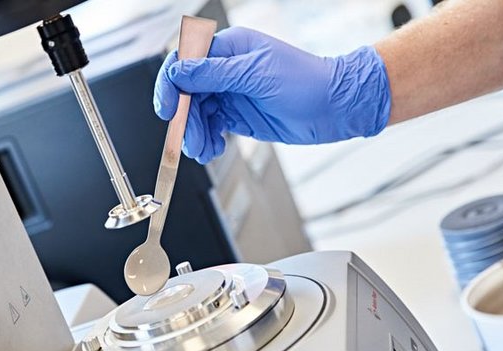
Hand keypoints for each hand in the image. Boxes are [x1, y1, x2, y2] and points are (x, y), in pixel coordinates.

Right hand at [153, 27, 390, 163]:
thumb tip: (178, 72)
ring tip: (204, 150)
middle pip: (187, 92)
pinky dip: (207, 139)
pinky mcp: (237, 114)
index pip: (185, 62)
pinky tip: (213, 148)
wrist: (336, 107)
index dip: (171, 85)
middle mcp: (226, 68)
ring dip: (195, 133)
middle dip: (185, 119)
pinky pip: (210, 125)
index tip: (166, 110)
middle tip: (189, 140)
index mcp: (229, 48)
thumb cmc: (306, 82)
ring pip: (196, 112)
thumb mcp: (256, 75)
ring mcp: (231, 92)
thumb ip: (213, 73)